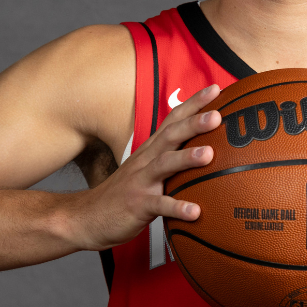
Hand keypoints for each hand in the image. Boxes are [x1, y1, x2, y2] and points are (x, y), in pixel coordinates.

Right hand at [70, 85, 221, 250]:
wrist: (88, 216)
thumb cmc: (125, 193)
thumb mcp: (147, 169)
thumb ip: (171, 158)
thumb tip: (208, 151)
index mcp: (151, 149)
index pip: (173, 120)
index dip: (193, 104)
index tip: (215, 90)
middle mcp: (146, 161)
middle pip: (170, 136)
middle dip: (194, 124)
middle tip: (217, 116)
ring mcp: (141, 182)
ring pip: (164, 165)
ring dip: (186, 158)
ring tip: (209, 154)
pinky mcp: (138, 205)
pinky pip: (159, 206)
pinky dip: (177, 207)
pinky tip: (195, 212)